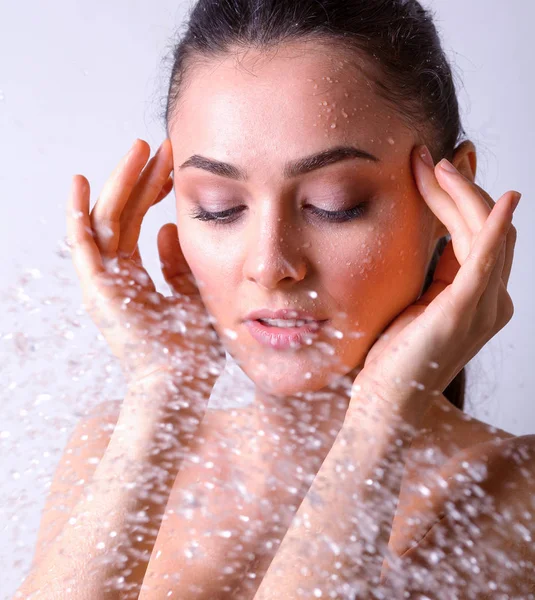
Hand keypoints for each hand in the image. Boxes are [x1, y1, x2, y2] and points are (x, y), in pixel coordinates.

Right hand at [65, 138, 224, 386]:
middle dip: (140, 178)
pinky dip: (77, 214)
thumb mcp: (191, 295)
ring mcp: (103, 283)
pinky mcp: (97, 290)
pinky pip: (82, 246)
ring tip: (139, 148)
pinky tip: (80, 182)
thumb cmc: (190, 349)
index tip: (171, 166)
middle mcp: (115, 278)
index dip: (151, 192)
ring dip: (120, 183)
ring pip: (105, 220)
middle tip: (160, 146)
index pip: (137, 224)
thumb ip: (178, 264)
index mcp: (136, 280)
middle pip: (121, 215)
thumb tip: (170, 228)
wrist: (181, 385)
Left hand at [349, 145, 519, 420]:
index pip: (472, 233)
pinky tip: (504, 201)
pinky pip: (487, 260)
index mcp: (476, 296)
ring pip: (487, 232)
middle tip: (428, 157)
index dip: (455, 196)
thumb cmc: (392, 356)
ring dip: (463, 194)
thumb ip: (431, 272)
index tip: (431, 166)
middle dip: (458, 187)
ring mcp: (483, 305)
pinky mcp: (466, 309)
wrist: (384, 402)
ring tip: (434, 165)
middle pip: (483, 226)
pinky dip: (497, 227)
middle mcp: (490, 299)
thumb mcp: (413, 303)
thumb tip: (427, 232)